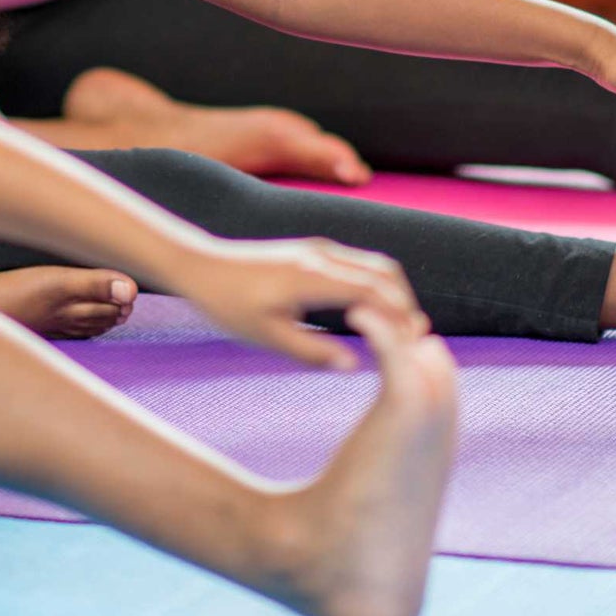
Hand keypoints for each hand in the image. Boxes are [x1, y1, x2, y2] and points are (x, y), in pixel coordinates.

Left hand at [169, 237, 428, 371]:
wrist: (198, 265)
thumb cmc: (227, 304)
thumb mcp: (265, 336)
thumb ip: (310, 351)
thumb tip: (355, 366)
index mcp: (311, 277)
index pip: (373, 292)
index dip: (399, 319)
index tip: (413, 349)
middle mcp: (320, 255)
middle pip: (384, 272)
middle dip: (406, 305)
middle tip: (417, 343)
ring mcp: (317, 249)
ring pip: (373, 263)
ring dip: (394, 293)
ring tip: (403, 331)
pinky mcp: (311, 250)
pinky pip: (358, 263)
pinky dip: (377, 285)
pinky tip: (375, 314)